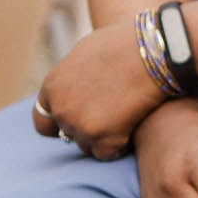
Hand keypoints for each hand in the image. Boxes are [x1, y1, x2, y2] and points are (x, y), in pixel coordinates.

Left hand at [34, 21, 166, 159]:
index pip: (43, 119)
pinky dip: (119, 145)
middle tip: (106, 117)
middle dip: (83, 128)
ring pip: (86, 145)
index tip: (76, 119)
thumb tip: (73, 86)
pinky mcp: (103, 139)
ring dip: (101, 137)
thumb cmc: (126, 43)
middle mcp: (61, 109)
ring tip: (123, 118)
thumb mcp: (87, 51)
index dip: (59, 121)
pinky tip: (132, 128)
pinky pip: (106, 154)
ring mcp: (80, 126)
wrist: (155, 51)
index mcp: (52, 86)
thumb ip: (73, 75)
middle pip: (66, 134)